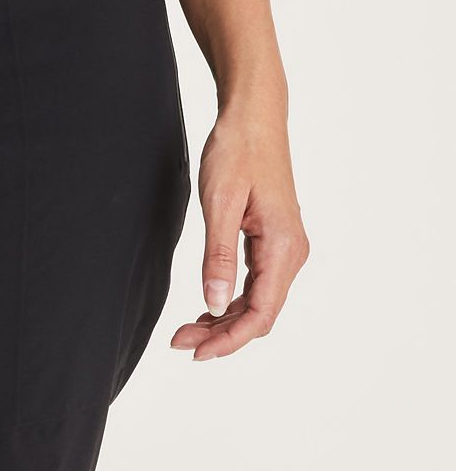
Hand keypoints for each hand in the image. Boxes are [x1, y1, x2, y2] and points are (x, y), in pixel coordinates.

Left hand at [171, 100, 308, 361]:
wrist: (254, 118)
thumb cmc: (238, 152)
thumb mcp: (220, 204)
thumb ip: (218, 257)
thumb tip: (216, 303)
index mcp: (283, 247)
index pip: (260, 314)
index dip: (228, 341)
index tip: (195, 352)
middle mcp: (291, 253)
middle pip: (260, 315)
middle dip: (221, 336)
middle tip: (178, 341)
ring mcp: (284, 249)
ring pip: (257, 304)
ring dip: (224, 322)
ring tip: (185, 330)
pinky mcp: (273, 243)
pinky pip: (256, 287)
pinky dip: (230, 303)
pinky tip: (206, 310)